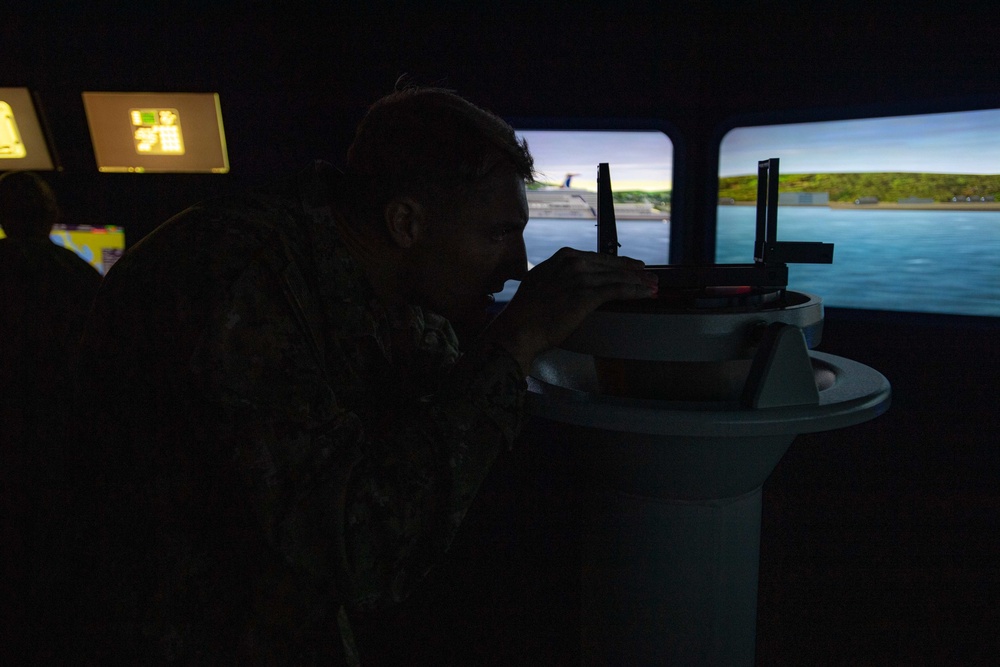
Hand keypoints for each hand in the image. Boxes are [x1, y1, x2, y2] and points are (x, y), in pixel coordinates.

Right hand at [483, 247, 656, 373]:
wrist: (518, 328)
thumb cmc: (526, 314)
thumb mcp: (540, 284)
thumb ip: (557, 278)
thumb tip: (569, 285)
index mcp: (562, 258)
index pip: (598, 258)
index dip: (618, 264)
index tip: (631, 267)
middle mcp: (572, 262)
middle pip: (611, 265)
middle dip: (634, 271)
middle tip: (650, 276)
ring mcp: (580, 277)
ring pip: (617, 276)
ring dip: (639, 281)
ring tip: (653, 286)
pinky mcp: (586, 295)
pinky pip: (617, 290)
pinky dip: (635, 291)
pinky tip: (646, 293)